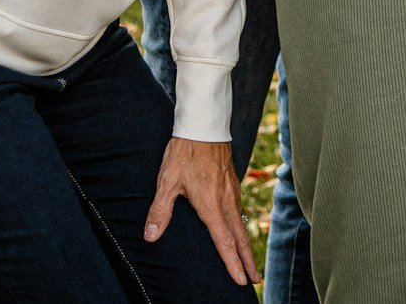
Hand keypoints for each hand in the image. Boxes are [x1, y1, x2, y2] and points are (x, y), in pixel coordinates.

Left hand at [144, 136, 257, 286]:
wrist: (203, 125)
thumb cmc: (184, 152)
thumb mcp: (167, 182)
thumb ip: (160, 211)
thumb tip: (150, 236)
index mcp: (210, 204)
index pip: (223, 241)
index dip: (232, 263)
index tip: (240, 280)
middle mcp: (225, 200)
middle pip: (239, 237)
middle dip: (247, 260)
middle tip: (255, 279)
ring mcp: (232, 191)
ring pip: (241, 224)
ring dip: (246, 245)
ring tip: (249, 261)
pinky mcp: (233, 183)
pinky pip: (239, 210)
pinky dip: (242, 227)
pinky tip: (239, 230)